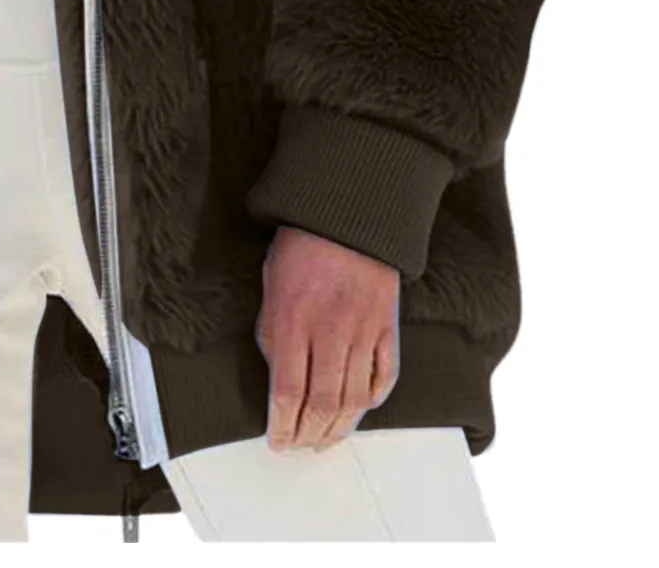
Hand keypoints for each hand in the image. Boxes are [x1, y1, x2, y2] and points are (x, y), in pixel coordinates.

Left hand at [255, 225, 398, 452]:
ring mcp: (364, 330)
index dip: (281, 425)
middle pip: (322, 404)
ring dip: (338, 428)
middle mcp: (331, 330)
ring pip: (355, 398)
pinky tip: (358, 410)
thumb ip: (273, 332)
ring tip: (324, 440)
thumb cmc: (302, 245)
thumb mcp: (271, 285)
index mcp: (295, 319)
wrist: (347, 212)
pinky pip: (384, 376)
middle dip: (308, 435)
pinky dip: (372, 401)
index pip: (287, 392)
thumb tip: (278, 377)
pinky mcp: (388, 326)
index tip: (276, 440)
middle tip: (299, 446)